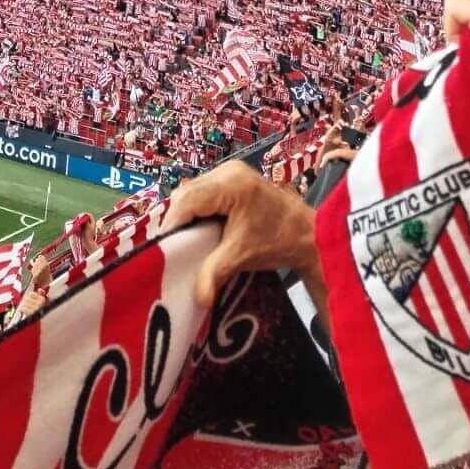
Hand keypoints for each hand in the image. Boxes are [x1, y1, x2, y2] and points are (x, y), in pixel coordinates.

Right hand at [158, 159, 321, 304]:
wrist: (309, 234)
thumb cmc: (278, 240)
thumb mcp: (242, 256)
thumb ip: (215, 272)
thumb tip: (198, 298)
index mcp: (231, 184)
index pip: (188, 200)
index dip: (171, 223)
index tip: (160, 247)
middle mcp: (228, 171)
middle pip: (187, 193)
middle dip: (176, 220)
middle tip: (167, 247)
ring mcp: (231, 172)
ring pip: (193, 192)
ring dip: (185, 215)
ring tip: (179, 242)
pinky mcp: (233, 180)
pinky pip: (204, 193)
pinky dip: (197, 211)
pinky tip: (195, 231)